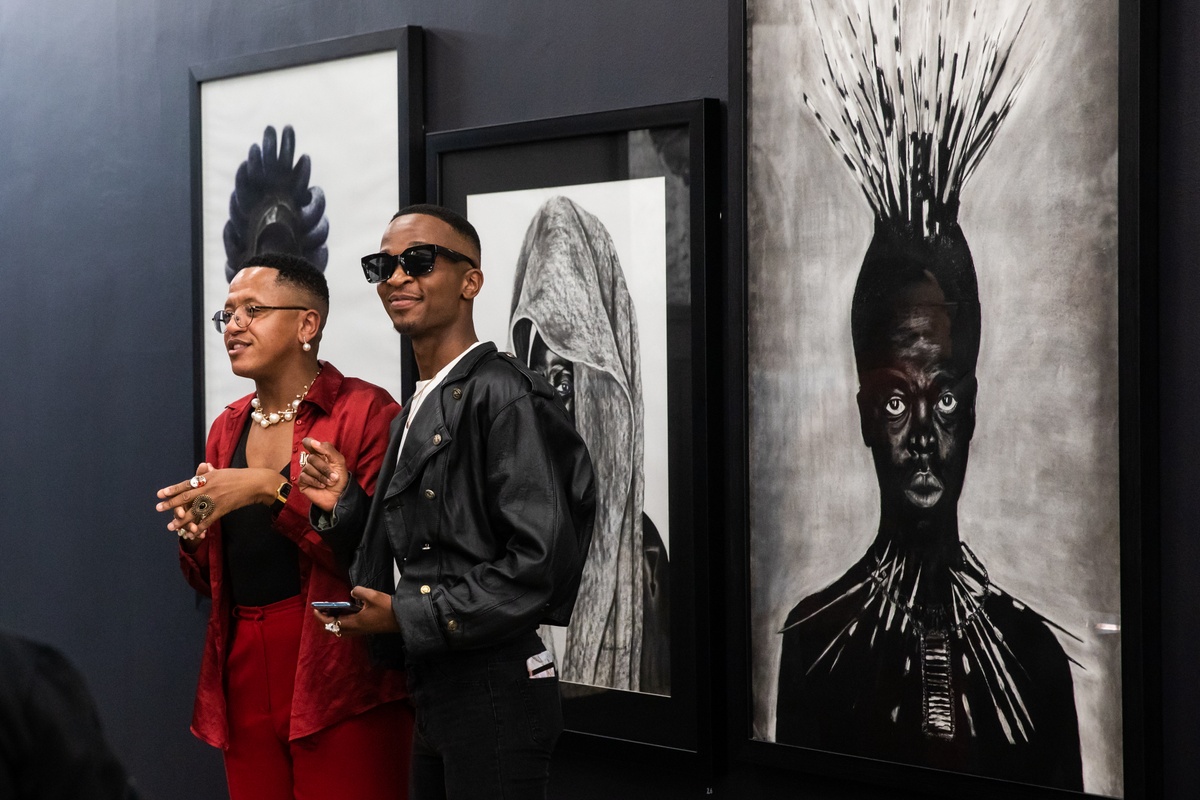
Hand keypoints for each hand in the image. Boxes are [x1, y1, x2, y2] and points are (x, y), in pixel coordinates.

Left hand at [157, 462, 280, 542]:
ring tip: (171, 526)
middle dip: (171, 504)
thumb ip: (211, 472)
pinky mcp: (222, 509)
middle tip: (158, 508)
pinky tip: (192, 533)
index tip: (160, 494)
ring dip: (181, 520)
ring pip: (194, 512)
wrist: (256, 484)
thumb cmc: (240, 476)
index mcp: (208, 478)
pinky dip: (199, 527)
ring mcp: (215, 500)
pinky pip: (208, 520)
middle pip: (186, 498)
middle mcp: (208, 489)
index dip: (172, 489)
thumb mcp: (223, 471)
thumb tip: (203, 467)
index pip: (186, 484)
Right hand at [298, 438, 349, 511]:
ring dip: (321, 476)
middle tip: (333, 476)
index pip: (309, 443)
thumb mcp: (339, 461)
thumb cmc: (340, 478)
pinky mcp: (302, 482)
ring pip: (308, 467)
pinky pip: (304, 477)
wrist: (339, 496)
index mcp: (320, 454)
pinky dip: (315, 481)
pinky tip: (321, 486)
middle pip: (312, 457)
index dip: (309, 442)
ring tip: (329, 482)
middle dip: (324, 468)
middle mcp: (312, 461)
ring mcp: (306, 471)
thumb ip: (328, 449)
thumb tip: (313, 442)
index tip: (313, 445)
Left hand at [313, 586, 400, 636]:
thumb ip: (358, 591)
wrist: (402, 618)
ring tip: (332, 612)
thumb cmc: (387, 608)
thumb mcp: (372, 595)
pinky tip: (346, 613)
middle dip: (325, 621)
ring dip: (333, 622)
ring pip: (341, 630)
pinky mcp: (366, 629)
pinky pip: (349, 629)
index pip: (331, 623)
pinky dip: (342, 622)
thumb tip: (353, 592)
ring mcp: (361, 630)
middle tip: (321, 611)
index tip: (315, 609)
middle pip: (334, 629)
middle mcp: (356, 629)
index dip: (321, 617)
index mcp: (354, 623)